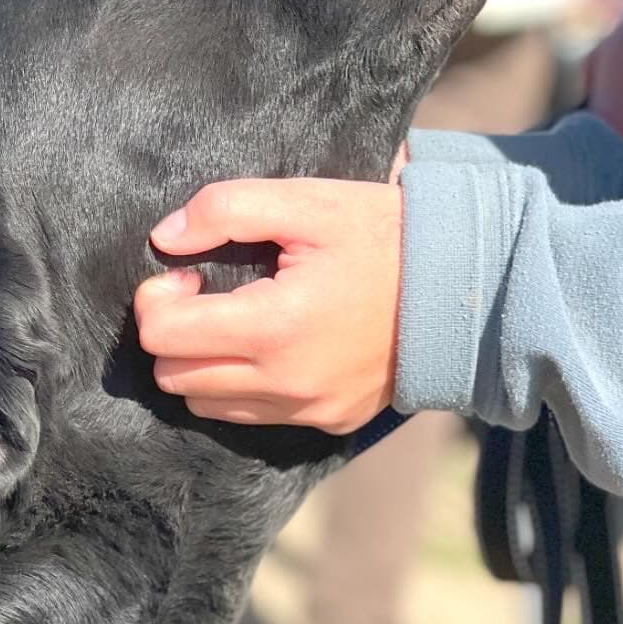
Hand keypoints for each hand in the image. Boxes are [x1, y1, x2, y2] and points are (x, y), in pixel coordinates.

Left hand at [134, 177, 402, 433]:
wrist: (465, 284)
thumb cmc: (382, 235)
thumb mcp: (306, 202)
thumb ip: (225, 209)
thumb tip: (166, 238)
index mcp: (273, 328)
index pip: (162, 336)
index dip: (157, 299)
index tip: (187, 273)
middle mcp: (285, 383)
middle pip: (174, 377)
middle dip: (172, 333)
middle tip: (204, 294)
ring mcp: (308, 409)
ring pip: (205, 405)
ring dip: (200, 364)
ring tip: (233, 320)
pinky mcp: (328, 422)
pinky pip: (251, 417)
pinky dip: (238, 386)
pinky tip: (264, 345)